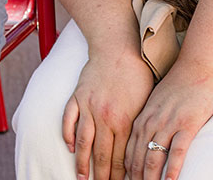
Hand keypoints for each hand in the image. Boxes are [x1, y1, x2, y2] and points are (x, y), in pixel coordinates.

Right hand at [63, 49, 154, 179]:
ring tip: (82, 179)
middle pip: (100, 155)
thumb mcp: (144, 102)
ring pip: (83, 142)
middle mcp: (104, 117)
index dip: (118, 176)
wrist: (117, 47)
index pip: (119, 158)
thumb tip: (139, 150)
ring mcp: (88, 106)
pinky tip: (70, 147)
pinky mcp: (78, 96)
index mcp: (123, 121)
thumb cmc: (136, 73)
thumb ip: (137, 127)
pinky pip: (69, 119)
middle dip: (101, 176)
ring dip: (82, 163)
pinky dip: (68, 134)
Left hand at [124, 64, 212, 179]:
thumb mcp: (154, 103)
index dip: (125, 171)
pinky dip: (173, 168)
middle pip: (138, 158)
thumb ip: (147, 122)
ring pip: (154, 157)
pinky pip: (177, 150)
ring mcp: (169, 123)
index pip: (128, 151)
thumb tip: (141, 143)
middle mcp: (151, 121)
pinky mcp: (187, 124)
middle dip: (135, 178)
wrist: (197, 67)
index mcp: (142, 118)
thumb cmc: (177, 86)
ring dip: (150, 178)